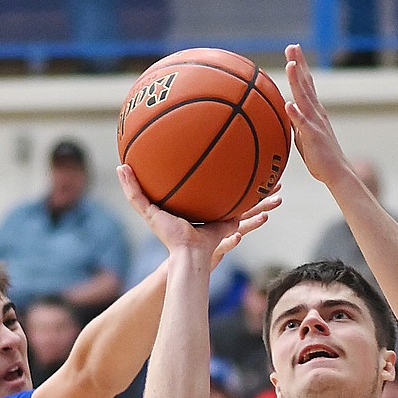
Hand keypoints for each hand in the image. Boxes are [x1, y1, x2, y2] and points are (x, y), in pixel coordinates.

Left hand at [117, 164, 279, 263]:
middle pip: (229, 182)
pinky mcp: (233, 224)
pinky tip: (277, 196)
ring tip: (275, 175)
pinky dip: (263, 205)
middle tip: (252, 149)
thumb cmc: (168, 235)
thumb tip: (120, 166)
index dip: (212, 161)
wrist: (188, 257)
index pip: (204, 175)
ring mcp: (224, 214)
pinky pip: (251, 213)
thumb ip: (134, 190)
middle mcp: (210, 204)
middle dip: (242, 168)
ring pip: (246, 197)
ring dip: (260, 188)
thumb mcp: (148, 208)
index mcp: (194, 198)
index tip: (217, 140)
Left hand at [283, 43, 349, 186]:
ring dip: (297, 81)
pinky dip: (296, 114)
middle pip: (307, 84)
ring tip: (291, 65)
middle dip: (300, 64)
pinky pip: (303, 124)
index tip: (294, 51)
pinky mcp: (313, 137)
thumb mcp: (304, 136)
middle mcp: (317, 112)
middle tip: (292, 47)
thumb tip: (286, 113)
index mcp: (314, 111)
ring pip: (305, 98)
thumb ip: (296, 122)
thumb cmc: (320, 157)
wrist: (336, 172)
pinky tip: (289, 104)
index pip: (307, 84)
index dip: (301, 67)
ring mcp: (315, 123)